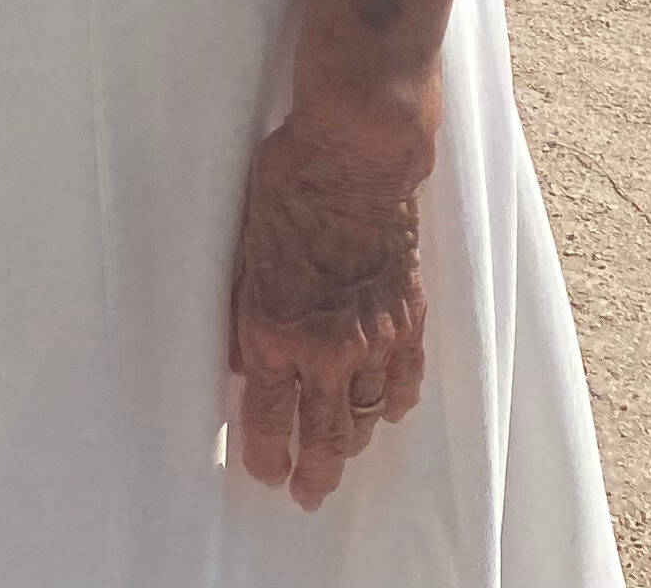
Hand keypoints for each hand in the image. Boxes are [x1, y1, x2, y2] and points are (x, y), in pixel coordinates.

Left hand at [228, 101, 432, 507]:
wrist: (353, 156)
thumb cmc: (286, 190)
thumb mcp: (242, 252)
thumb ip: (244, 316)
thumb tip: (247, 364)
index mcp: (275, 332)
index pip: (271, 421)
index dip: (269, 459)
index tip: (268, 477)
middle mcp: (327, 348)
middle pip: (326, 436)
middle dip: (315, 473)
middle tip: (308, 494)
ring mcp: (374, 337)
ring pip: (367, 417)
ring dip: (352, 443)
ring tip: (341, 457)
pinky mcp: (408, 318)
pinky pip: (405, 382)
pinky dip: (393, 403)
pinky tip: (384, 411)